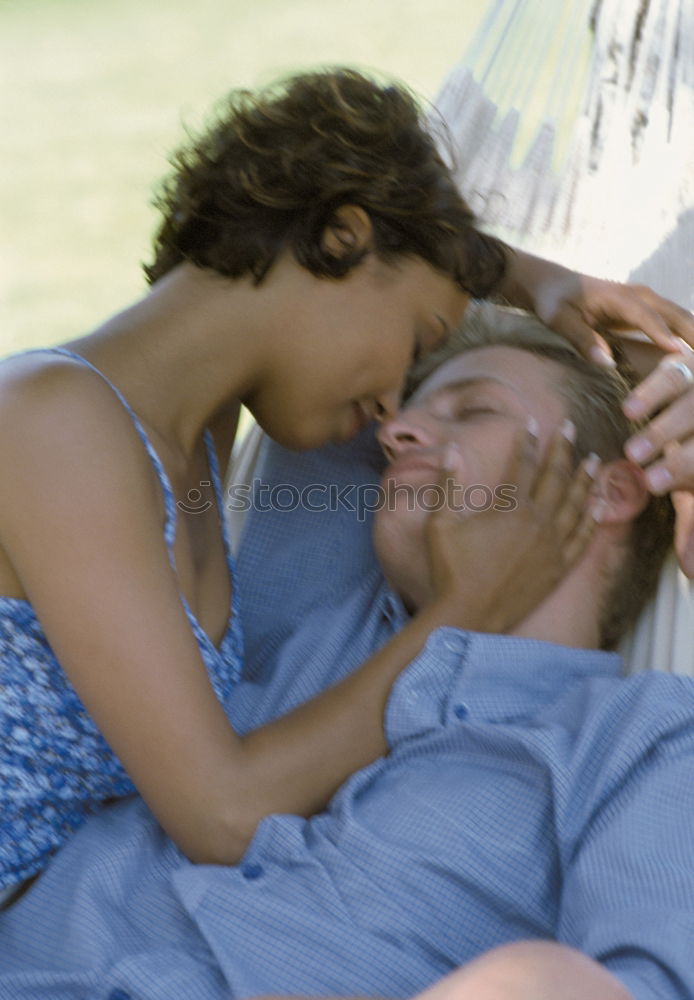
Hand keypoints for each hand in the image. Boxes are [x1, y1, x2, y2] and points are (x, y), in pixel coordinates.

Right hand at [425, 422, 598, 632]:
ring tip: (593, 460)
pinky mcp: (558, 568)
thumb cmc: (450, 570)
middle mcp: (538, 523)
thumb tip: (450, 448)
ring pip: (576, 504)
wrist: (468, 615)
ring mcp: (552, 547)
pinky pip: (583, 538)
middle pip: (555, 477)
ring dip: (585, 479)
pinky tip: (599, 506)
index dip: (527, 442)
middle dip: (562, 449)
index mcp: (510, 509)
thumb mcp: (440, 523)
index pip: (523, 465)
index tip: (530, 423)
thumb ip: (447, 483)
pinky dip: (592, 519)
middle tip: (569, 427)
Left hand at [502, 249, 693, 364]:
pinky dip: (687, 335)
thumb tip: (606, 362)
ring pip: (680, 318)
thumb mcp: (558, 320)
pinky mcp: (645, 312)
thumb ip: (581, 339)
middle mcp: (639, 296)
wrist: (554, 284)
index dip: (663, 335)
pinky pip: (673, 323)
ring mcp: (646, 302)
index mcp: (620, 297)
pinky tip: (692, 356)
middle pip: (675, 314)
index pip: (647, 317)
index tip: (679, 355)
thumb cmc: (554, 301)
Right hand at [623, 348, 693, 575]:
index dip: (685, 469)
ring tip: (634, 449)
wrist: (691, 418)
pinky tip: (631, 411)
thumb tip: (691, 568)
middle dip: (678, 450)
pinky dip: (655, 388)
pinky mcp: (691, 360)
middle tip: (642, 469)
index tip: (653, 484)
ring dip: (665, 425)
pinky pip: (678, 368)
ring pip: (693, 394)